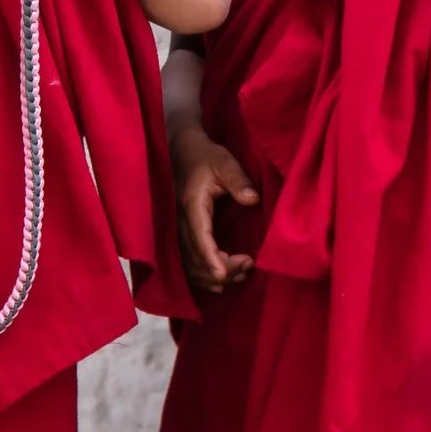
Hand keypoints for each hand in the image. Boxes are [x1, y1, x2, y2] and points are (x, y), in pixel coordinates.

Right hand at [175, 127, 257, 292]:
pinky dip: (203, 276)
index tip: (224, 275)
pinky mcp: (181, 234)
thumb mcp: (224, 161)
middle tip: (249, 266)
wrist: (181, 150)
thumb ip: (238, 180)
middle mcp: (180, 222)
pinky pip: (187, 263)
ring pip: (190, 265)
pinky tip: (220, 281)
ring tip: (242, 275)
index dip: (211, 259)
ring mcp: (177, 230)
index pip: (200, 239)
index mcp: (192, 206)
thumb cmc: (204, 156)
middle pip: (196, 258)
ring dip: (213, 276)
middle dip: (222, 270)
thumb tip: (252, 200)